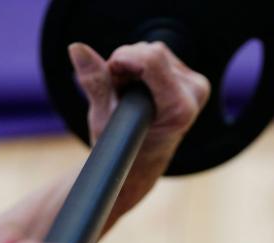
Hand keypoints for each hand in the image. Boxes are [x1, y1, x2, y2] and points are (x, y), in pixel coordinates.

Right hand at [69, 41, 210, 223]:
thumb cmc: (123, 146)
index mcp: (179, 109)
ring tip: (128, 95)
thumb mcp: (103, 118)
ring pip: (155, 51)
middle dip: (127, 64)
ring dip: (134, 66)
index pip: (152, 61)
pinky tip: (139, 90)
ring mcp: (197, 87)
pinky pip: (161, 57)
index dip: (122, 60)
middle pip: (152, 52)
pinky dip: (143, 67)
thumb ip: (95, 82)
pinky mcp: (193, 81)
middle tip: (118, 92)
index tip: (110, 76)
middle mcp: (194, 95)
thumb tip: (77, 48)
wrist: (142, 162)